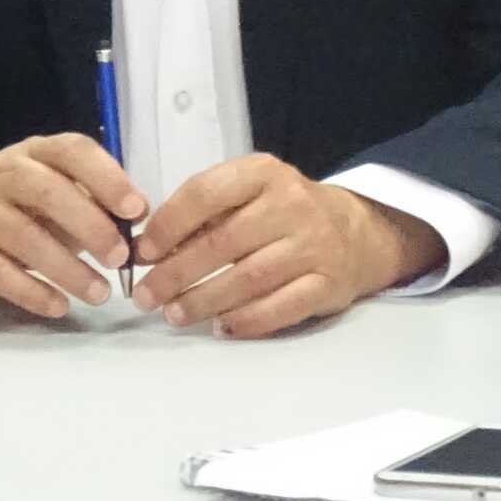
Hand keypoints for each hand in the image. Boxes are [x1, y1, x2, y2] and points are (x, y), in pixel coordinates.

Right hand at [0, 135, 144, 319]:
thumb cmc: (18, 213)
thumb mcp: (54, 197)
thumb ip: (93, 203)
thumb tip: (140, 221)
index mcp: (33, 153)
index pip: (71, 150)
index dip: (107, 177)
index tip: (137, 210)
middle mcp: (0, 173)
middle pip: (45, 190)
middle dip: (89, 224)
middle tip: (120, 258)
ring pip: (23, 236)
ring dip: (68, 268)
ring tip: (100, 293)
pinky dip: (33, 292)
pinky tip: (59, 307)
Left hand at [131, 155, 441, 337]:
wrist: (357, 232)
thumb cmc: (282, 212)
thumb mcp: (247, 195)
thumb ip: (202, 215)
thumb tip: (146, 249)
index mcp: (262, 173)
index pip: (205, 193)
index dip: (167, 225)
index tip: (142, 252)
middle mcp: (291, 205)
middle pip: (223, 243)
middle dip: (176, 273)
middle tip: (146, 295)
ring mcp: (314, 246)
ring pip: (249, 279)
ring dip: (204, 300)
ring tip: (174, 314)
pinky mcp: (329, 284)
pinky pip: (282, 307)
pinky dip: (247, 321)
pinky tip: (220, 327)